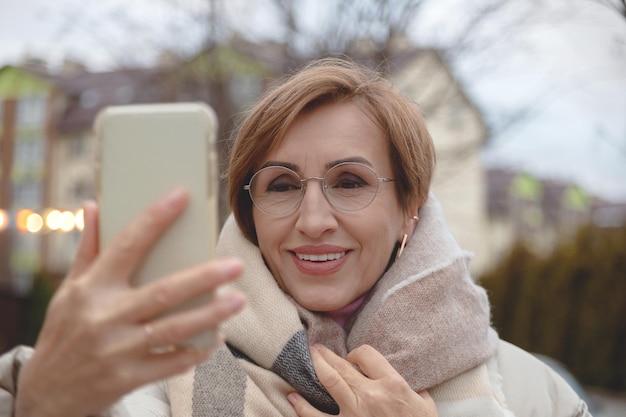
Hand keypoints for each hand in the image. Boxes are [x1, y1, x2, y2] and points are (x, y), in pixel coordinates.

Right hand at [15, 189, 245, 416]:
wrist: (47, 394)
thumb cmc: (64, 332)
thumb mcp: (69, 290)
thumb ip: (88, 249)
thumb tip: (92, 204)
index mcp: (91, 288)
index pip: (126, 245)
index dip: (154, 219)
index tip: (181, 196)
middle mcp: (104, 316)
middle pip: (164, 291)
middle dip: (204, 277)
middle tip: (235, 265)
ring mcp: (116, 350)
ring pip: (174, 328)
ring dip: (211, 315)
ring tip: (238, 300)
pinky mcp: (127, 378)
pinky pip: (171, 363)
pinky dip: (196, 352)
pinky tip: (216, 339)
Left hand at [288, 344, 436, 416]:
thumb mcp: (425, 406)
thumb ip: (415, 390)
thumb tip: (408, 382)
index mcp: (392, 384)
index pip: (366, 354)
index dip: (357, 353)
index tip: (354, 358)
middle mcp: (371, 395)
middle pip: (342, 365)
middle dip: (326, 354)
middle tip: (316, 347)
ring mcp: (354, 413)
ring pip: (328, 382)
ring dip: (316, 367)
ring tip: (308, 358)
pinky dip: (301, 407)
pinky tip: (292, 398)